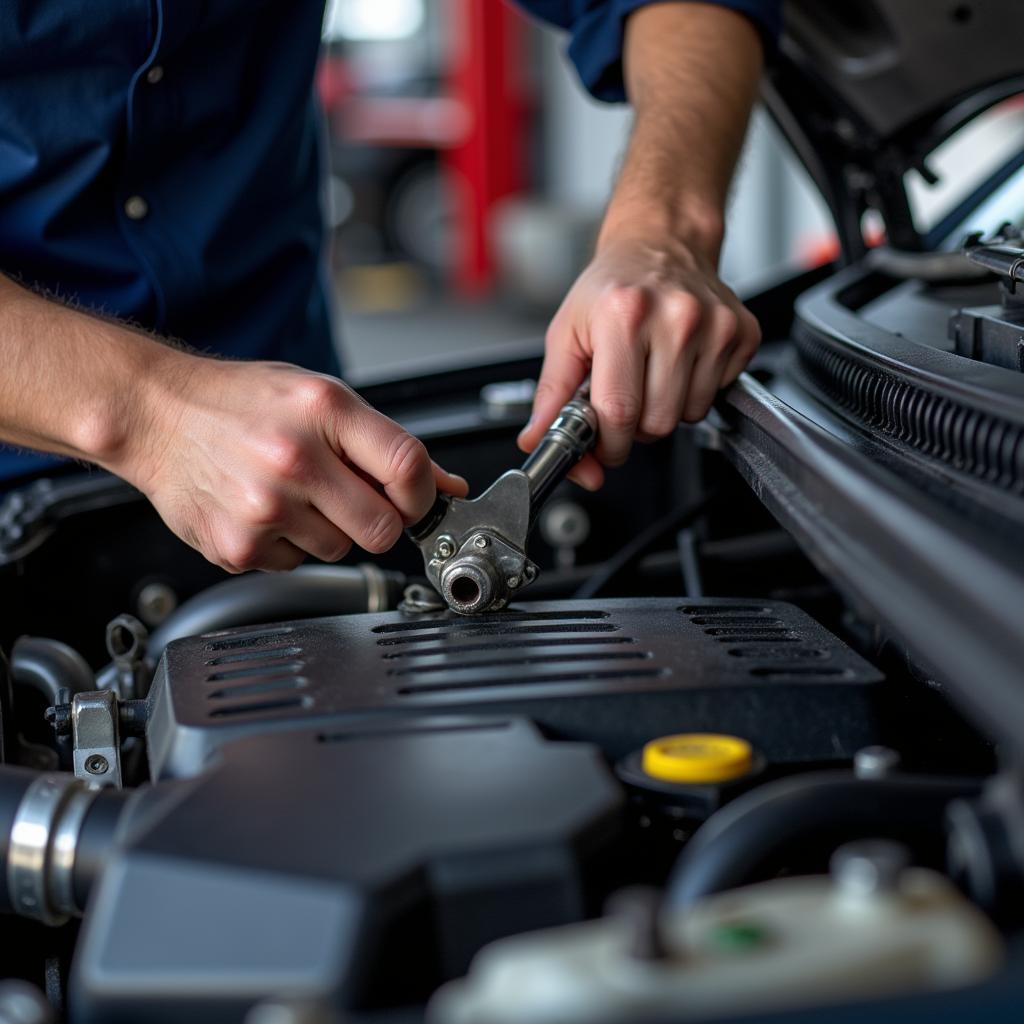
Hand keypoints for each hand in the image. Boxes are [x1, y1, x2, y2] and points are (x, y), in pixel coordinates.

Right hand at [117, 355, 467, 571]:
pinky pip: (296, 564)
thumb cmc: (240, 402)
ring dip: (329, 531)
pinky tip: (264, 509)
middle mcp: (293, 458)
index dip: (424, 493)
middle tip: (351, 499)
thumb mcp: (322, 398)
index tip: (415, 498)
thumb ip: (387, 444)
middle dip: (379, 520)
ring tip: (294, 494)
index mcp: (323, 410)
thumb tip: (447, 485)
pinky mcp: (238, 545)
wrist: (155, 414)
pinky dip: (288, 544)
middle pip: (383, 528)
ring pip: (340, 551)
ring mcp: (263, 507)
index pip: (408, 467)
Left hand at [517, 233, 759, 488]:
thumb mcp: (566, 333)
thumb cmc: (612, 288)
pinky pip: (716, 396)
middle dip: (635, 426)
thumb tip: (538, 440)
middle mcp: (676, 317)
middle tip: (625, 396)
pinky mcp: (742, 333)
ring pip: (689, 415)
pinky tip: (680, 362)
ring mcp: (715, 325)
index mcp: (623, 315)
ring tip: (652, 374)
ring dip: (665, 409)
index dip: (608, 443)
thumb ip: (551, 394)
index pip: (619, 411)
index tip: (603, 444)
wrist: (660, 243)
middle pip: (657, 423)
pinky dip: (693, 392)